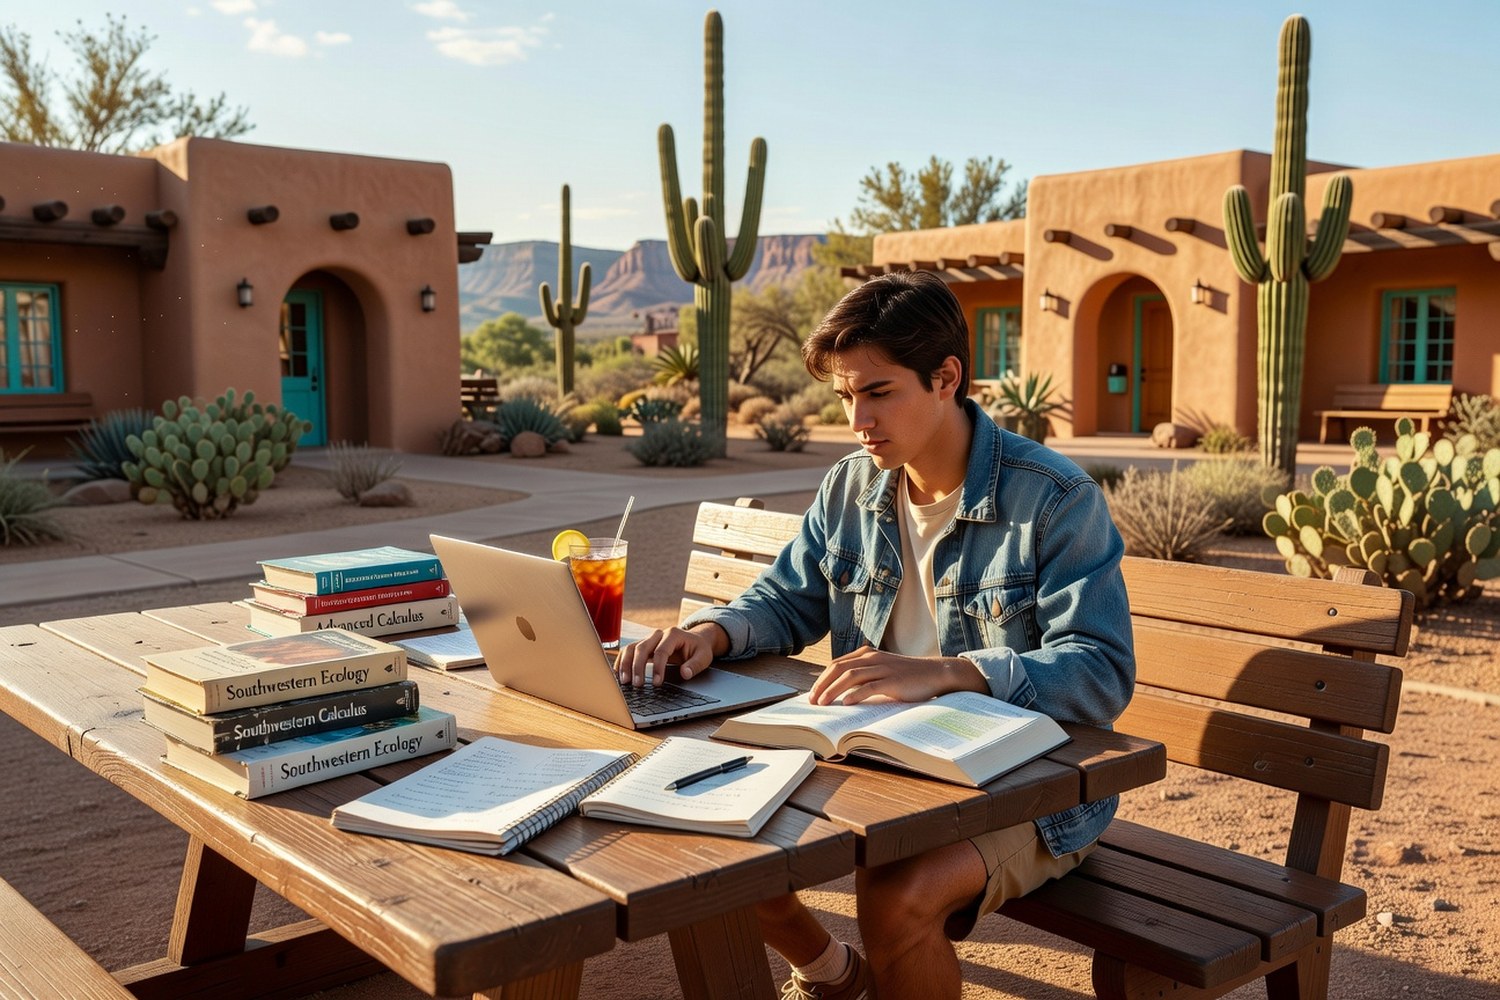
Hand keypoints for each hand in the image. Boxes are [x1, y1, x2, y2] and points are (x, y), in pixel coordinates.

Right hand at [616, 624, 723, 685]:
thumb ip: (695, 665)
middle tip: (637, 685)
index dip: (658, 668)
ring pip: (631, 648)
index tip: (656, 683)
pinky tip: (619, 673)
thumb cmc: (699, 649)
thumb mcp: (704, 657)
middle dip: (637, 667)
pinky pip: (628, 651)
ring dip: (626, 664)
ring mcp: (649, 639)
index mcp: (673, 634)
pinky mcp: (644, 645)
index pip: (661, 651)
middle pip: (642, 648)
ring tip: (624, 681)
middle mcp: (658, 634)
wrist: (696, 640)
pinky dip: (622, 661)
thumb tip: (685, 673)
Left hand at [808, 645, 987, 705]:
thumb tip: (841, 693)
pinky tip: (846, 704)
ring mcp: (882, 668)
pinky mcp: (892, 680)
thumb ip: (864, 677)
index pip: (836, 664)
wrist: (935, 673)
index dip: (821, 678)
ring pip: (850, 677)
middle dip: (822, 684)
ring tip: (823, 703)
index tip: (812, 693)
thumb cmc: (907, 676)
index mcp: (866, 654)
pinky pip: (869, 686)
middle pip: (838, 668)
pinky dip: (855, 695)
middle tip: (812, 700)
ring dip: (833, 690)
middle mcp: (872, 658)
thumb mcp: (882, 671)